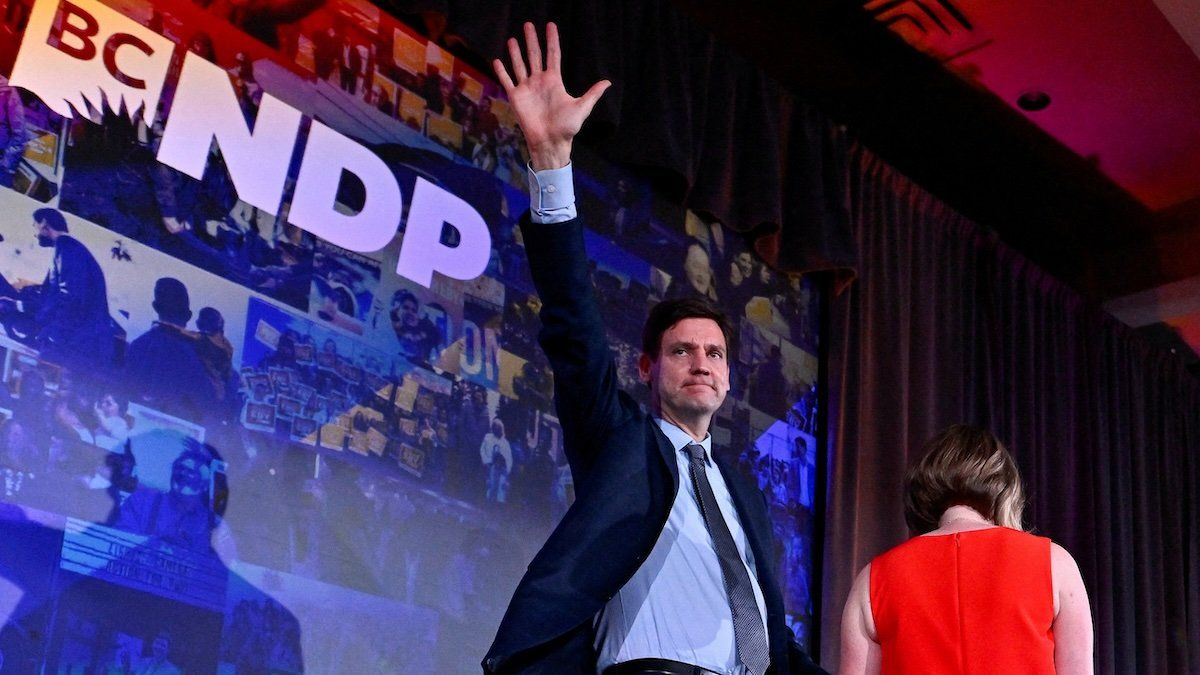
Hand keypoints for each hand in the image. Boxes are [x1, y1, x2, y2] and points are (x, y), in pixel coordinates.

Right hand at [493, 22, 609, 169]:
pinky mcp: (516, 98)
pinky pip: (507, 81)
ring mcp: (527, 89)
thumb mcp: (582, 108)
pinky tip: (497, 60)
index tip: (550, 25)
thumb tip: (608, 82)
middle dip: (532, 40)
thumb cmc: (567, 127)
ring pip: (520, 65)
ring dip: (516, 52)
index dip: (552, 40)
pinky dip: (502, 71)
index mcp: (554, 81)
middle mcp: (539, 81)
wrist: (550, 142)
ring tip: (513, 39)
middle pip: (534, 55)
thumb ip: (592, 94)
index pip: (553, 55)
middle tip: (528, 25)